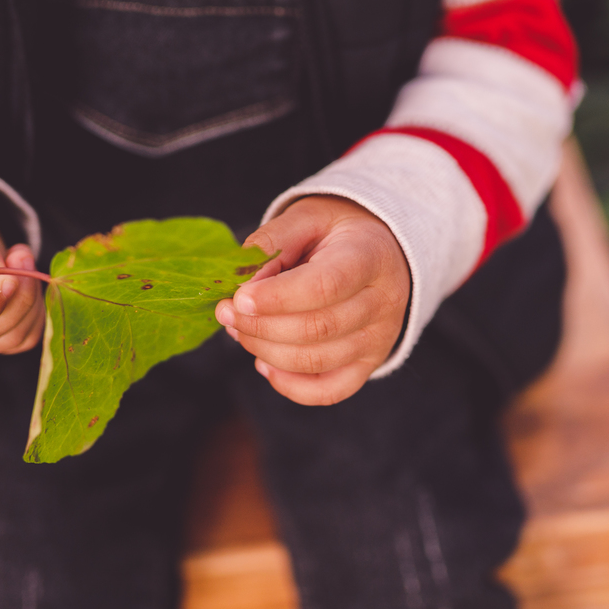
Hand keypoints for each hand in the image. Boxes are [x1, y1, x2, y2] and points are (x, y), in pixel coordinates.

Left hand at [216, 196, 409, 405]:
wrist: (380, 251)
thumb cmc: (336, 232)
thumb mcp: (306, 217)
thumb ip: (273, 243)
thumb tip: (243, 284)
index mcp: (370, 257)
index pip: (325, 286)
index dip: (277, 298)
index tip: (238, 298)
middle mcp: (382, 302)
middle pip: (317, 328)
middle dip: (260, 326)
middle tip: (225, 312)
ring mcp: (379, 339)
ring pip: (316, 361)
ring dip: (265, 351)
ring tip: (238, 330)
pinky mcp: (369, 364)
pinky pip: (329, 391)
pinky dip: (290, 386)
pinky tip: (264, 364)